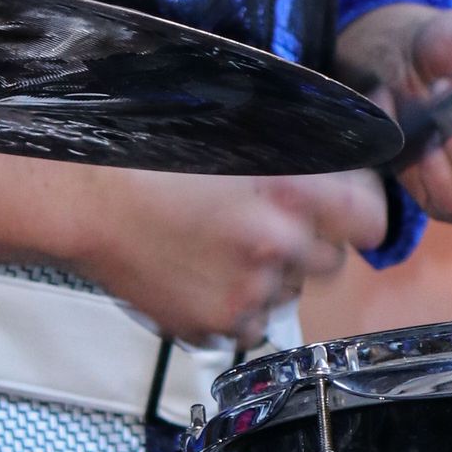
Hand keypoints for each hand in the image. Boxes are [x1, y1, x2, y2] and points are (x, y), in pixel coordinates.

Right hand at [0, 155, 388, 347]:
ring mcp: (246, 297)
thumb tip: (337, 139)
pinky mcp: (214, 327)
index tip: (347, 206)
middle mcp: (276, 249)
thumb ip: (289, 143)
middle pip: (331, 259)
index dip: (360, 210)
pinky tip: (198, 269)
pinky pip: (248, 323)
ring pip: (288, 292)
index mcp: (287, 192)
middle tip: (266, 217)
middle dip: (308, 240)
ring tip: (221, 241)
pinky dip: (234, 303)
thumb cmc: (142, 150)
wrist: (79, 199)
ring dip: (271, 272)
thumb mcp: (225, 124)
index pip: (372, 218)